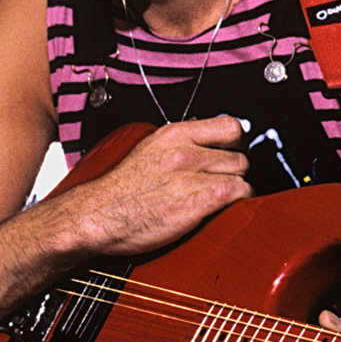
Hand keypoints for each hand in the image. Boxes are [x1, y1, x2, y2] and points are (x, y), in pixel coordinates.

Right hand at [65, 115, 252, 258]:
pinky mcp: (200, 199)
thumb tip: (202, 133)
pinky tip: (223, 209)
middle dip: (235, 171)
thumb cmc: (117, 192)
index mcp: (172, 135)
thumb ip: (176, 143)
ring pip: (242, 175)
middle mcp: (185, 151)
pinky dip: (238, 203)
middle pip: (240, 154)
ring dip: (236, 189)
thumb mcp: (145, 151)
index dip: (236, 142)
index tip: (232, 153)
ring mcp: (193, 175)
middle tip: (223, 182)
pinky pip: (239, 194)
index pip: (229, 125)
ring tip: (221, 199)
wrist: (98, 216)